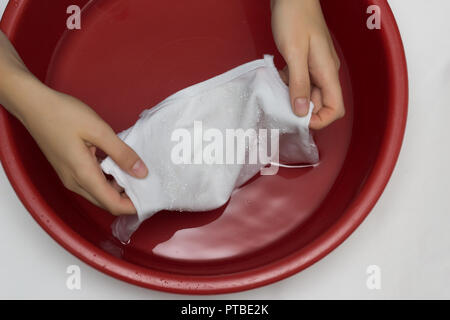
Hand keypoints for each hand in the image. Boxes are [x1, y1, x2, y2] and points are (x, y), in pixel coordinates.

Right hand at [19, 84, 147, 214]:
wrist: (34, 105)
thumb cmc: (62, 114)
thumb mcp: (99, 131)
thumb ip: (122, 153)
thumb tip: (142, 172)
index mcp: (83, 175)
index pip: (112, 204)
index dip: (132, 206)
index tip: (150, 199)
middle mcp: (74, 182)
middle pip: (106, 202)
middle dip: (128, 199)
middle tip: (148, 185)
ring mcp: (70, 177)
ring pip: (99, 193)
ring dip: (118, 188)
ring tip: (137, 173)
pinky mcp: (69, 170)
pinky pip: (92, 183)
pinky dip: (108, 179)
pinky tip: (119, 165)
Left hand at [271, 0, 344, 129]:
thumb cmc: (295, 17)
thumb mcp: (294, 53)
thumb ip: (299, 83)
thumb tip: (301, 111)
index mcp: (327, 71)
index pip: (335, 108)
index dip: (320, 120)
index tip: (300, 121)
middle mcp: (325, 71)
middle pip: (321, 103)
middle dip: (303, 110)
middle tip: (282, 107)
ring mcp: (316, 66)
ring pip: (308, 93)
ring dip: (294, 97)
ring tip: (278, 90)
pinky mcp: (306, 62)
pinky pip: (300, 82)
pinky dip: (289, 85)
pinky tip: (279, 78)